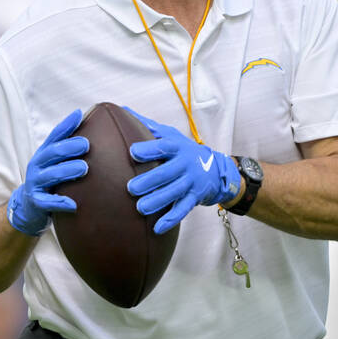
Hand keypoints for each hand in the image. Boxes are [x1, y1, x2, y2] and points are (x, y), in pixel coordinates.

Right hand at [7, 109, 89, 235]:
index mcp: (44, 153)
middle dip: (69, 147)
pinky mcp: (36, 201)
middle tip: (86, 144)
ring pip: (51, 175)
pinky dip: (60, 202)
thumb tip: (93, 132)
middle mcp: (38, 165)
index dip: (66, 125)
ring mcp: (35, 183)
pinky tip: (73, 204)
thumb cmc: (49, 180)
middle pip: (52, 153)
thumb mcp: (55, 162)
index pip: (54, 136)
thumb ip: (69, 149)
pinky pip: (48, 202)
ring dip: (67, 171)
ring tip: (84, 168)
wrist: (28, 206)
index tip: (79, 114)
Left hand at [124, 107, 241, 233]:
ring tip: (140, 208)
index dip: (149, 149)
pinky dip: (170, 220)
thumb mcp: (170, 135)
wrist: (215, 168)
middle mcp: (185, 164)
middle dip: (150, 181)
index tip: (132, 151)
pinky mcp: (194, 198)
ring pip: (174, 192)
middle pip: (167, 173)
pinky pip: (182, 210)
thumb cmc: (183, 150)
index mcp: (177, 147)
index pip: (163, 147)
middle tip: (131, 188)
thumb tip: (121, 109)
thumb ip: (146, 125)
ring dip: (158, 201)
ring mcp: (191, 182)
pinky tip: (156, 229)